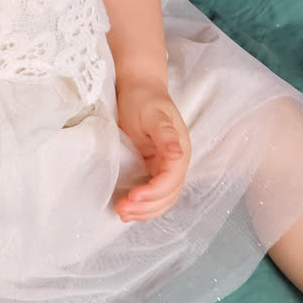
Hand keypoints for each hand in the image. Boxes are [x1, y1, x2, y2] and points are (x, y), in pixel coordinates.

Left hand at [115, 84, 190, 221]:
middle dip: (148, 207)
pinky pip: (153, 194)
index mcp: (179, 150)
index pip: (172, 179)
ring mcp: (165, 168)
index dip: (155, 192)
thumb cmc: (144, 98)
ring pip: (162, 199)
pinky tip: (128, 209)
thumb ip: (165, 134)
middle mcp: (176, 163)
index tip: (134, 196)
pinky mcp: (152, 170)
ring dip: (145, 211)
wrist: (138, 89)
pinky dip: (142, 206)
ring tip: (122, 213)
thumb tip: (177, 155)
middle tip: (123, 210)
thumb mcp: (154, 114)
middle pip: (169, 195)